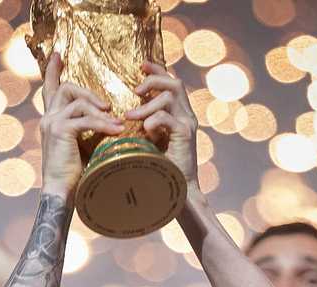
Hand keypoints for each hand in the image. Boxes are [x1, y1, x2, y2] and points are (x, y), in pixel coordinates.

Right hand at [40, 54, 124, 197]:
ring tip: (115, 121)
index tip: (58, 54)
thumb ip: (89, 128)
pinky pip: (86, 119)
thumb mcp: (83, 144)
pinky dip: (103, 124)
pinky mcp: (61, 131)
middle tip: (107, 106)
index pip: (50, 89)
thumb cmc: (75, 174)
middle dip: (89, 92)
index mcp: (51, 120)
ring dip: (99, 110)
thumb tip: (110, 118)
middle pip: (66, 88)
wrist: (63, 193)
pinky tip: (116, 131)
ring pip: (77, 100)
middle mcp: (48, 118)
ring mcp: (52, 123)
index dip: (52, 70)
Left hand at [126, 62, 199, 192]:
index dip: (157, 71)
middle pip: (174, 83)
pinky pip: (167, 117)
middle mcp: (187, 116)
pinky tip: (144, 132)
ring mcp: (188, 125)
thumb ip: (146, 124)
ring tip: (131, 115)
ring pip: (170, 96)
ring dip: (147, 104)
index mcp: (180, 114)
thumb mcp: (150, 141)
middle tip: (135, 89)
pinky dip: (152, 120)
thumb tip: (128, 112)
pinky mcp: (185, 136)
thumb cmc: (160, 167)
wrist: (177, 191)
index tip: (141, 66)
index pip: (172, 83)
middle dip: (153, 80)